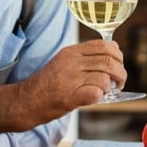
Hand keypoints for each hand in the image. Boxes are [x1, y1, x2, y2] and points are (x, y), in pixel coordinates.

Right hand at [0, 39, 125, 134]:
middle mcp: (72, 62)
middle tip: (120, 82)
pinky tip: (94, 98)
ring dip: (110, 87)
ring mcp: (70, 78)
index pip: (104, 45)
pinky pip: (96, 93)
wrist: (26, 101)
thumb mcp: (64, 62)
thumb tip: (111, 59)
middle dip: (121, 73)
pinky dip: (100, 96)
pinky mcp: (69, 96)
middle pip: (109, 61)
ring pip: (105, 78)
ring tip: (105, 92)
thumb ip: (84, 58)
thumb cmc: (48, 84)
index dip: (117, 55)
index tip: (119, 64)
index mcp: (71, 52)